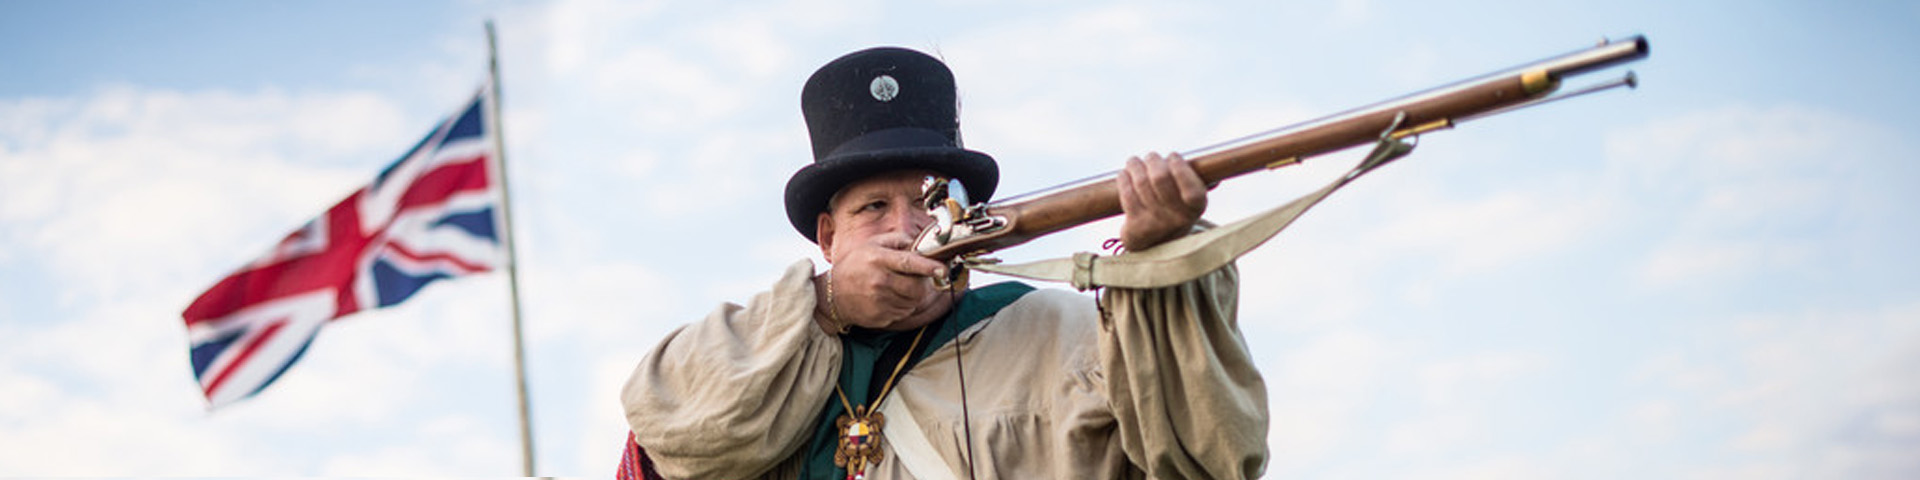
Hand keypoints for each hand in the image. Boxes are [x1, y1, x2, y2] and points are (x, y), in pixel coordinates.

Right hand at [821, 232, 951, 331]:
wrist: (832, 295)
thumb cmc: (854, 266)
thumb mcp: (871, 244)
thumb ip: (897, 240)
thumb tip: (918, 244)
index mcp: (878, 259)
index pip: (909, 262)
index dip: (928, 266)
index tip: (942, 270)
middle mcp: (879, 281)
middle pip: (916, 286)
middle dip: (921, 283)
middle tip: (915, 278)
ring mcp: (879, 301)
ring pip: (913, 301)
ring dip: (912, 295)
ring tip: (897, 287)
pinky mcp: (880, 317)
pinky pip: (904, 313)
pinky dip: (902, 306)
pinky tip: (890, 298)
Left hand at [1117, 152, 1207, 249]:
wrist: (1155, 244)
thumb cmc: (1174, 209)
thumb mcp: (1190, 199)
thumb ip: (1199, 180)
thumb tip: (1221, 165)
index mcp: (1196, 207)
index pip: (1191, 188)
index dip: (1180, 168)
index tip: (1173, 157)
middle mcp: (1178, 218)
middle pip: (1160, 178)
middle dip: (1153, 161)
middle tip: (1151, 157)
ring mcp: (1157, 224)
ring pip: (1141, 183)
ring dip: (1136, 166)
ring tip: (1134, 162)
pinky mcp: (1136, 227)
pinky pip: (1127, 194)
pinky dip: (1124, 179)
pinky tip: (1125, 174)